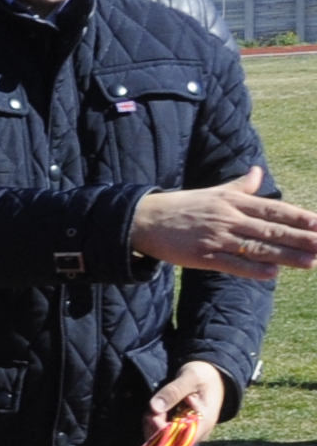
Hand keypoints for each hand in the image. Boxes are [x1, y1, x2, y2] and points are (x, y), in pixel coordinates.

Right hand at [130, 168, 316, 280]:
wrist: (144, 219)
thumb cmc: (182, 206)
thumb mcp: (212, 192)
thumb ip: (240, 186)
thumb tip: (258, 172)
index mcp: (233, 201)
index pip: (273, 210)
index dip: (298, 217)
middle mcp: (228, 218)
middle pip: (272, 230)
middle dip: (301, 238)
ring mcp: (216, 237)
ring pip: (258, 248)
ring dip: (286, 256)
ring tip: (311, 262)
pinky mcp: (202, 256)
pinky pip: (233, 264)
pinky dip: (253, 269)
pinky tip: (272, 273)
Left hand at [146, 359, 226, 442]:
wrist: (210, 376)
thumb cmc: (203, 375)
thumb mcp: (190, 377)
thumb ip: (174, 391)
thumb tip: (155, 408)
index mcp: (203, 422)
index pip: (179, 439)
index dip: (161, 431)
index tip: (154, 413)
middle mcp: (197, 433)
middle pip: (168, 442)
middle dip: (153, 426)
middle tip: (151, 408)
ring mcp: (189, 433)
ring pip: (162, 440)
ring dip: (151, 425)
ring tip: (154, 407)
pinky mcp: (181, 430)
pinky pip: (161, 435)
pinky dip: (152, 424)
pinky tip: (153, 411)